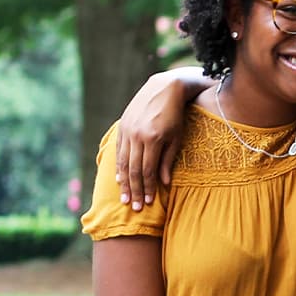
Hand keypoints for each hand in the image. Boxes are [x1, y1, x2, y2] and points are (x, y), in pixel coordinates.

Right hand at [115, 72, 193, 209]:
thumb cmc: (176, 115)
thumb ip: (168, 160)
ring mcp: (127, 130)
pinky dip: (118, 166)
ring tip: (125, 199)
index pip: (147, 170)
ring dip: (124, 183)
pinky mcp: (122, 126)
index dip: (148, 188)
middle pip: (133, 170)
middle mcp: (136, 135)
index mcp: (152, 139)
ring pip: (123, 162)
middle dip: (135, 190)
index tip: (149, 203)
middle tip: (135, 207)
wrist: (164, 88)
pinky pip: (118, 150)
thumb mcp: (177, 137)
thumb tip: (163, 183)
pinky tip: (119, 179)